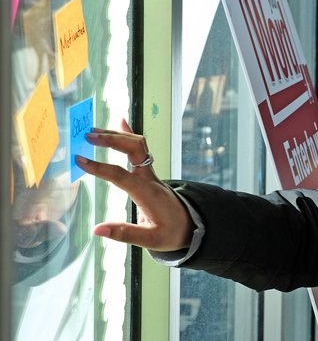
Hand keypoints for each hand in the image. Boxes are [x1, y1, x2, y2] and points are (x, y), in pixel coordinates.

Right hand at [77, 118, 194, 250]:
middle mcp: (150, 178)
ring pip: (137, 145)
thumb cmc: (172, 233)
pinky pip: (141, 148)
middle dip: (112, 140)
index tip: (80, 160)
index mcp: (147, 193)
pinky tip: (121, 122)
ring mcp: (151, 173)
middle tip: (87, 135)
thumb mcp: (151, 240)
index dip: (100, 167)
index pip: (121, 175)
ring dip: (117, 135)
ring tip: (93, 130)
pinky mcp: (149, 173)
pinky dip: (129, 134)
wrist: (191, 226)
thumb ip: (125, 234)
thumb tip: (97, 229)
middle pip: (134, 149)